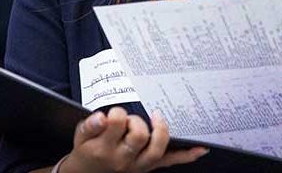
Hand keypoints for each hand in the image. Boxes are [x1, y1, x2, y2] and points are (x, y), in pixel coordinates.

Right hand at [61, 107, 207, 172]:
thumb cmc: (86, 150)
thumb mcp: (80, 135)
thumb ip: (90, 125)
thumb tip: (103, 117)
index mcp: (104, 148)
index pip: (117, 122)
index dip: (118, 113)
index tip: (115, 113)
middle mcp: (123, 159)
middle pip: (139, 136)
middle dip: (136, 121)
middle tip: (130, 120)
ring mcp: (138, 166)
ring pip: (157, 150)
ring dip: (161, 132)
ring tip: (157, 118)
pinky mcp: (148, 167)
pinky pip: (169, 162)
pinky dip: (186, 156)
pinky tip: (201, 149)